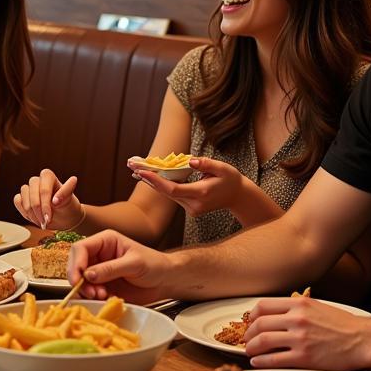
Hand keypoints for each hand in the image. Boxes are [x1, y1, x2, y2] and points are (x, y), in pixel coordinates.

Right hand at [13, 169, 80, 229]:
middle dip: (38, 210)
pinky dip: (24, 211)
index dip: (45, 204)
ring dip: (31, 212)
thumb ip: (65, 194)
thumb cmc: (67, 206)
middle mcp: (37, 180)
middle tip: (45, 222)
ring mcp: (29, 188)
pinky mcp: (22, 197)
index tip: (49, 217)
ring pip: (23, 197)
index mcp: (48, 176)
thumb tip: (54, 200)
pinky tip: (34, 218)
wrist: (63, 217)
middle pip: (32, 193)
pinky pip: (17, 201)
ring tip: (41, 222)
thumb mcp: (70, 199)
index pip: (44, 188)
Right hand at [67, 229, 169, 303]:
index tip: (78, 278)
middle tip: (91, 292)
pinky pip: (89, 292)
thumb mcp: (134, 263)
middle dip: (79, 279)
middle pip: (76, 265)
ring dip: (86, 290)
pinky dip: (92, 298)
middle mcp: (98, 255)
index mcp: (105, 241)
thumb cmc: (154, 265)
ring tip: (101, 296)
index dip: (76, 263)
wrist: (165, 281)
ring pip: (80, 281)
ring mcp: (99, 271)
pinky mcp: (102, 286)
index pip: (81, 248)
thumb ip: (111, 268)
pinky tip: (104, 299)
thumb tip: (88, 274)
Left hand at [130, 155, 244, 217]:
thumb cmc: (231, 180)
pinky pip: (173, 196)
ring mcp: (192, 210)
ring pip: (168, 195)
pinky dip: (161, 186)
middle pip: (166, 193)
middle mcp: (194, 205)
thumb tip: (191, 160)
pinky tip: (149, 176)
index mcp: (202, 194)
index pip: (173, 189)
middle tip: (132, 166)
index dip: (156, 181)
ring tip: (136, 169)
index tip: (142, 172)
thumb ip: (207, 164)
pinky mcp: (190, 209)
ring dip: (152, 182)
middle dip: (149, 179)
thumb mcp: (223, 168)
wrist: (238, 197)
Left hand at [243, 296, 370, 370]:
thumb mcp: (317, 306)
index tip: (250, 322)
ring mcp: (300, 338)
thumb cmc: (342, 324)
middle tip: (247, 340)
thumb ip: (296, 308)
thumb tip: (276, 315)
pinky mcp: (304, 358)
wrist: (362, 340)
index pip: (263, 306)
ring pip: (263, 341)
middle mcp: (297, 319)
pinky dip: (261, 361)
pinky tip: (257, 361)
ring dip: (251, 347)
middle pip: (259, 323)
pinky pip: (274, 360)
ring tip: (249, 351)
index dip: (252, 316)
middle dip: (248, 333)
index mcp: (299, 304)